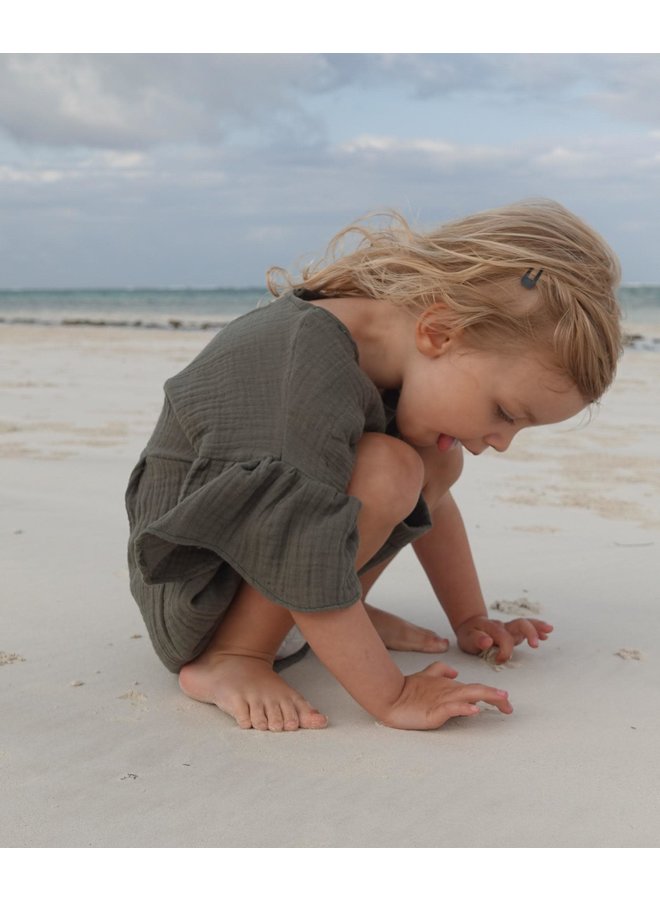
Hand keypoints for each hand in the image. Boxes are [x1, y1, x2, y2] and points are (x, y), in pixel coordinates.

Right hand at [380, 661, 512, 730]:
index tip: (505, 701)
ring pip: (469, 695)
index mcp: (449, 685)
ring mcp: (442, 700)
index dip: (492, 693)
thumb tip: (455, 672)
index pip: (475, 688)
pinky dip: (464, 708)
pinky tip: (474, 710)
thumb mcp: (426, 676)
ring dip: (487, 696)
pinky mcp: (434, 711)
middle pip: (477, 690)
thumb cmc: (407, 689)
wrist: (389, 696)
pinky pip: (452, 708)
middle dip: (496, 697)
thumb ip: (440, 671)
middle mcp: (449, 691)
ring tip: (502, 700)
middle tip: (509, 705)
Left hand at [455, 614, 552, 663]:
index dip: (503, 651)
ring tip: (549, 630)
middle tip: (536, 644)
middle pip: (519, 624)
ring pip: (526, 624)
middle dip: (529, 632)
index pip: (504, 638)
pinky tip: (546, 635)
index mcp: (492, 628)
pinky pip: (527, 629)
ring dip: (537, 627)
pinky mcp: (514, 633)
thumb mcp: (467, 638)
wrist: (470, 626)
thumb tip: (487, 641)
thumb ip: (477, 639)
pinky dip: (537, 630)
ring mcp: (510, 628)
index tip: (497, 660)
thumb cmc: (470, 634)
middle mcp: (504, 626)